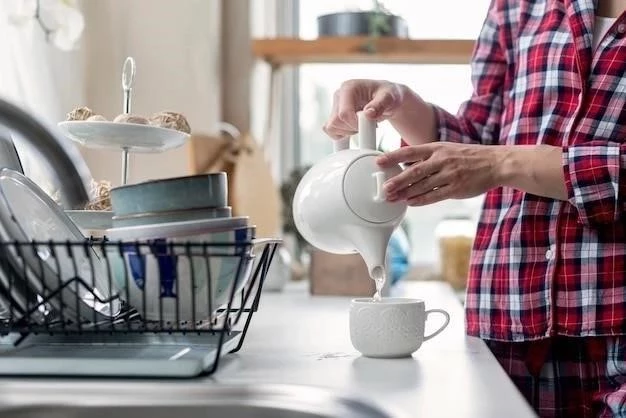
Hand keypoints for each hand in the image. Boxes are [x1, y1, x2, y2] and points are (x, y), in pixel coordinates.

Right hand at [323, 79, 407, 138]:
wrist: (385, 98)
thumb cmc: (387, 94)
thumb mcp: (389, 97)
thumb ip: (379, 105)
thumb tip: (368, 114)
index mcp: (348, 87)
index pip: (343, 114)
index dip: (355, 124)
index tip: (369, 125)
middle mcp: (338, 95)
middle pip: (336, 122)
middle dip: (353, 128)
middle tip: (368, 123)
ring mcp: (335, 105)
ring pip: (332, 128)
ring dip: (349, 131)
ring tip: (363, 124)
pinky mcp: (334, 115)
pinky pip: (332, 132)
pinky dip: (343, 135)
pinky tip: (356, 128)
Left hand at [376, 142, 501, 205]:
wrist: (495, 163)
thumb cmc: (468, 157)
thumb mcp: (447, 149)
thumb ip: (427, 157)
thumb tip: (405, 164)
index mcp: (438, 148)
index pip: (410, 151)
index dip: (393, 157)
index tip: (379, 161)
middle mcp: (442, 160)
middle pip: (414, 171)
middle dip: (396, 181)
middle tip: (384, 189)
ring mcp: (450, 174)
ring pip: (422, 185)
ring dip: (405, 193)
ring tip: (393, 198)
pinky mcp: (456, 188)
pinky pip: (435, 196)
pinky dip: (421, 200)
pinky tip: (411, 203)